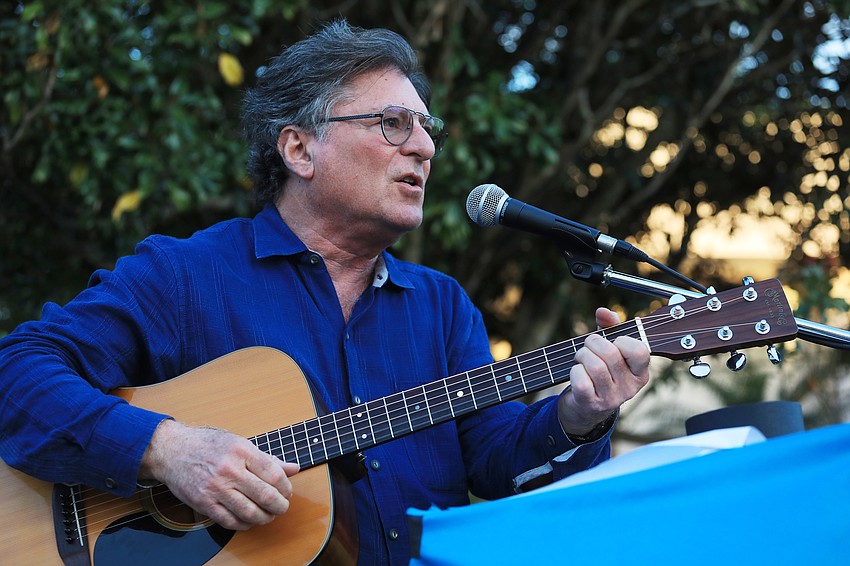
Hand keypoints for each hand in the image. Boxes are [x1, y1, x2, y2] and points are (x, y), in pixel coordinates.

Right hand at [139, 420, 299, 529]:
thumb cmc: (208, 445)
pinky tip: (250, 520)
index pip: (274, 474)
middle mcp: (229, 470)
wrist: (172, 450)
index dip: (286, 487)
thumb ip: (267, 459)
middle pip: (265, 495)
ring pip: (249, 512)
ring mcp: (215, 488)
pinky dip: (244, 524)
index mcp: (241, 451)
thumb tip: (293, 469)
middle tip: (282, 507)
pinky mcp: (204, 503)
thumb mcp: (240, 444)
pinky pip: (230, 521)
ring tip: (268, 515)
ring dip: (265, 518)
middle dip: (280, 506)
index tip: (287, 491)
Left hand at [558, 307, 649, 436]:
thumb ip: (610, 326)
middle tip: (588, 347)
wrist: (586, 407)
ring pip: (594, 366)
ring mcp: (612, 399)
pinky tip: (577, 372)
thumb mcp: (609, 347)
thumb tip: (603, 312)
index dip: (622, 340)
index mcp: (641, 373)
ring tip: (581, 358)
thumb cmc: (601, 370)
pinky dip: (574, 371)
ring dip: (581, 355)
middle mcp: (630, 388)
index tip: (614, 342)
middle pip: (610, 354)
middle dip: (592, 343)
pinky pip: (581, 380)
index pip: (640, 350)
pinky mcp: (592, 405)